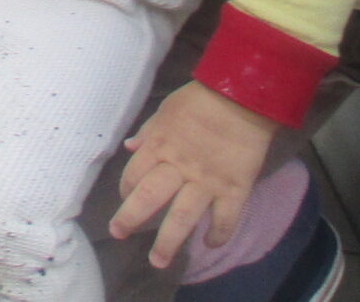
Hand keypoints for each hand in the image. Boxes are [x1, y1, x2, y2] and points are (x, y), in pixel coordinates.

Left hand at [110, 82, 279, 268]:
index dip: (125, 188)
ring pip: (182, 217)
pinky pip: (225, 219)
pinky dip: (218, 234)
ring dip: (168, 242)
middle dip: (130, 219)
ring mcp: (207, 181)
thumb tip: (129, 147)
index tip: (125, 198)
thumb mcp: (166, 109)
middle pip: (149, 198)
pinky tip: (210, 243)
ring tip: (158, 261)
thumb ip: (148, 131)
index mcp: (159, 145)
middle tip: (118, 234)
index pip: (133, 174)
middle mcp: (178, 167)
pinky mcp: (234, 189)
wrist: (241, 97)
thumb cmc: (200, 100)